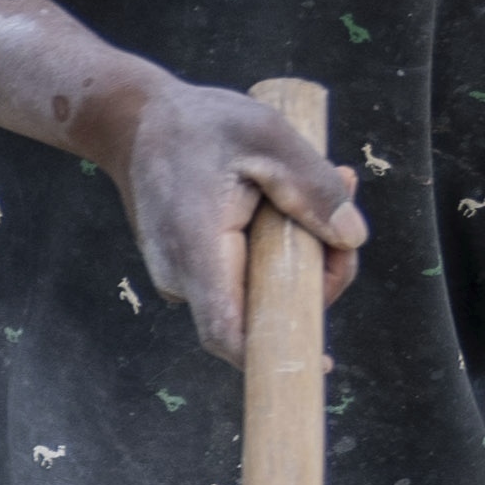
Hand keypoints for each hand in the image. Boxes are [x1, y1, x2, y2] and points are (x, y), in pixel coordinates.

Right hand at [102, 65, 364, 355]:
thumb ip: (310, 186)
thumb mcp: (266, 136)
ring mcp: (181, 274)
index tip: (317, 362)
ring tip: (328, 189)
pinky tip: (291, 204)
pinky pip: (242, 275)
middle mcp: (181, 274)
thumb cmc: (196, 124)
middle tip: (343, 219)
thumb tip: (352, 237)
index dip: (272, 354)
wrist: (132, 122)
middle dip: (314, 277)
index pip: (228, 331)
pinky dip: (276, 251)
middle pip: (258, 312)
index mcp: (197, 248)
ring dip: (300, 258)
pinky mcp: (191, 266)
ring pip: (255, 292)